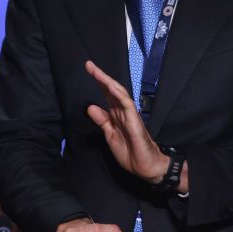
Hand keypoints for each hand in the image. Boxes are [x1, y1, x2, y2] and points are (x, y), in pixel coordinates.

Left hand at [85, 61, 187, 191]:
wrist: (145, 167)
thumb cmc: (130, 152)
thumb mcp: (110, 136)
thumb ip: (102, 121)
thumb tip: (91, 106)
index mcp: (116, 115)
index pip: (106, 95)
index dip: (98, 83)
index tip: (88, 70)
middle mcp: (123, 111)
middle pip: (111, 90)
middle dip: (100, 77)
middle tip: (88, 64)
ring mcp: (129, 115)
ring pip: (118, 94)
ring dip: (107, 82)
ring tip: (96, 71)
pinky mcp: (135, 121)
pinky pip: (127, 105)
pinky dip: (119, 95)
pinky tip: (112, 87)